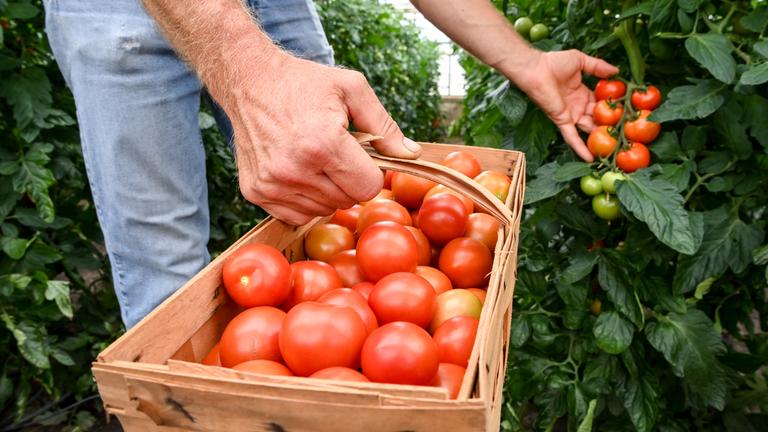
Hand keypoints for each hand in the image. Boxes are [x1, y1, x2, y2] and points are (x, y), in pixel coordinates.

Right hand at [217, 50, 421, 224]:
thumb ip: (384, 125)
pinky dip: (304, 199)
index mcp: (323, 143)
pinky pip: (296, 215)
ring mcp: (272, 184)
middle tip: (335, 153)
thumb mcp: (351, 89)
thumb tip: (411, 154)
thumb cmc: (304, 83)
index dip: (370, 173)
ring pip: (322, 210)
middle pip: (346, 200)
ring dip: (327, 190)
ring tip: (314, 158)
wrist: (248, 81)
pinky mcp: (256, 192)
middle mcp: (295, 169)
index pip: (368, 188)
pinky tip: (298, 171)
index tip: (361, 157)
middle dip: (349, 180)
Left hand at [509, 49, 618, 161]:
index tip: (629, 110)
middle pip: (598, 118)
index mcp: (582, 93)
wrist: (536, 69)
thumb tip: (616, 71)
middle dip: (611, 124)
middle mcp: (578, 106)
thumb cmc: (554, 62)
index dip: (614, 106)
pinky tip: (591, 159)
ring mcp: (571, 115)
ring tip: (617, 147)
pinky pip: (572, 137)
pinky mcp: (563, 121)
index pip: (602, 103)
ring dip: (601, 138)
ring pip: (589, 129)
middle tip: (627, 131)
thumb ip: (598, 67)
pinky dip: (580, 148)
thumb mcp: (581, 61)